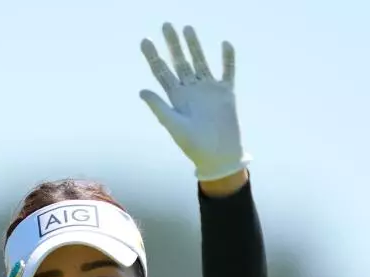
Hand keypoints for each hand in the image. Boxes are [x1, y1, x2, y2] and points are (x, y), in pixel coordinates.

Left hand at [139, 22, 250, 181]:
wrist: (218, 157)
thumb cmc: (194, 146)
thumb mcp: (174, 126)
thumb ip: (160, 108)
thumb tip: (142, 91)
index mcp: (176, 98)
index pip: (162, 73)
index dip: (153, 57)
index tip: (145, 41)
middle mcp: (191, 90)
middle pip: (180, 62)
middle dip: (173, 44)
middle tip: (166, 25)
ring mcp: (208, 90)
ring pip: (200, 62)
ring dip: (194, 46)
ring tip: (187, 28)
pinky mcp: (226, 93)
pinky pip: (227, 71)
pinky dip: (227, 59)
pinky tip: (225, 44)